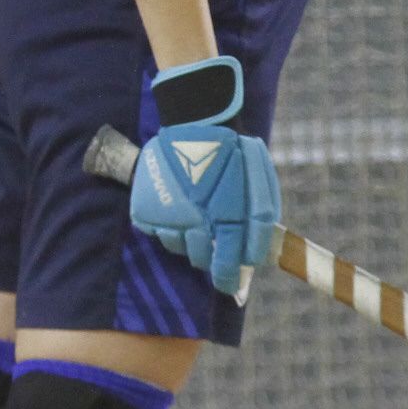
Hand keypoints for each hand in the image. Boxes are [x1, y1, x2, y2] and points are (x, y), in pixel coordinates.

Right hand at [127, 54, 279, 299]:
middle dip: (210, 254)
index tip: (231, 285)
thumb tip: (255, 255)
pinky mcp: (146, 208)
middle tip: (214, 237)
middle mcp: (195, 222)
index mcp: (227, 217)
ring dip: (188, 238)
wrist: (197, 123)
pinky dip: (167, 223)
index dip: (229, 279)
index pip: (227, 264)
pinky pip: (158, 230)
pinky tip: (177, 204)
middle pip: (201, 259)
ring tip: (195, 214)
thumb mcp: (261, 186)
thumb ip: (260, 223)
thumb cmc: (234, 155)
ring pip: (178, 246)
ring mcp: (168, 215)